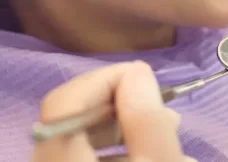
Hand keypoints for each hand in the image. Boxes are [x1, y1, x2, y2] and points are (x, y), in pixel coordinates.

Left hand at [31, 61, 192, 161]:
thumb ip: (147, 122)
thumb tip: (136, 73)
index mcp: (58, 156)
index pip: (64, 100)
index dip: (106, 80)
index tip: (148, 80)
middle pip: (73, 122)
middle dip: (123, 109)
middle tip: (168, 116)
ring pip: (81, 146)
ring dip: (126, 135)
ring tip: (169, 143)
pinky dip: (119, 156)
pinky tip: (149, 158)